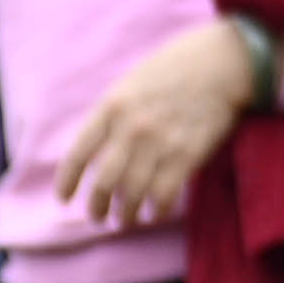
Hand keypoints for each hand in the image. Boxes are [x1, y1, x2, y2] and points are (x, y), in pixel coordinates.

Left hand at [46, 17, 262, 231]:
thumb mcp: (130, 84)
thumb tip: (95, 153)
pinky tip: (155, 212)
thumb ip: (111, 116)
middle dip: (97, 206)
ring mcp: (159, 142)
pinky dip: (157, 210)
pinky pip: (164, 195)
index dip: (67, 182)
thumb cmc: (172, 71)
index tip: (64, 198)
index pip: (78, 154)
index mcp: (111, 107)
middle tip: (98, 216)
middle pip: (103, 182)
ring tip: (125, 220)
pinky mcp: (187, 154)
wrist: (220, 62)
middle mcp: (131, 127)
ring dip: (126, 214)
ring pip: (133, 194)